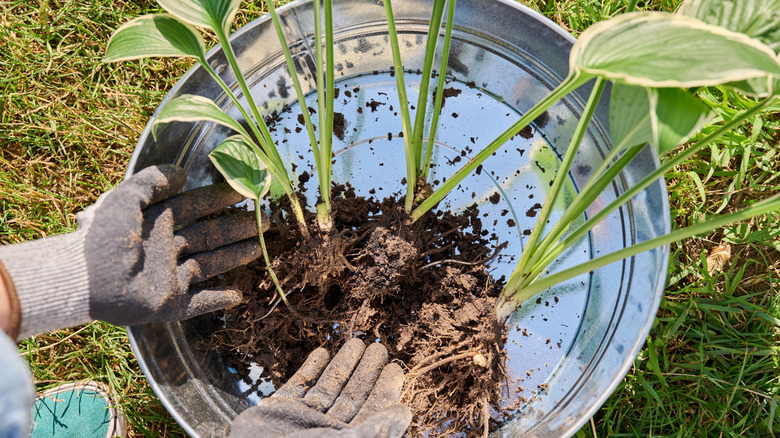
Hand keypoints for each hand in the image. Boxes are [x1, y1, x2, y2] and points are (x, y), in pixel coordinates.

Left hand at [83, 164, 261, 325]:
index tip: (244, 192)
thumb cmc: (104, 237)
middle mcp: (166, 249)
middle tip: (264, 221)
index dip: (220, 200)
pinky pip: (199, 303)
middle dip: (236, 228)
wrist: (88, 280)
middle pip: (209, 235)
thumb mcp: (125, 198)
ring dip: (234, 256)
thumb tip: (182, 172)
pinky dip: (217, 300)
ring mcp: (170, 277)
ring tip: (259, 247)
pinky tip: (237, 296)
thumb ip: (153, 181)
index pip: (196, 208)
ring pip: (210, 264)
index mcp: (157, 223)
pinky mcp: (170, 303)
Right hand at [229, 339, 410, 437]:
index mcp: (347, 437)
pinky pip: (299, 386)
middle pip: (351, 395)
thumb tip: (405, 413)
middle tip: (378, 347)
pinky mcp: (280, 410)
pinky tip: (322, 352)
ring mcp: (303, 418)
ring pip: (328, 386)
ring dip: (342, 364)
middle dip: (366, 371)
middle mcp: (327, 428)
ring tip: (356, 343)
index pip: (371, 410)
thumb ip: (377, 430)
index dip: (384, 389)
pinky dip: (310, 368)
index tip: (395, 367)